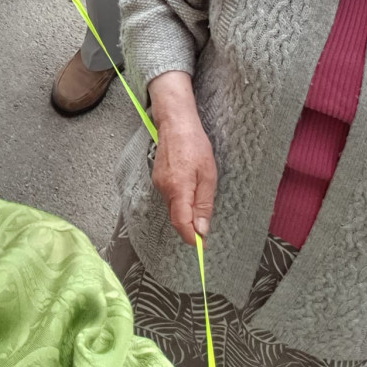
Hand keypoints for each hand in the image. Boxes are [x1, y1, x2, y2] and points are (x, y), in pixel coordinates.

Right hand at [148, 72, 216, 246]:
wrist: (175, 123)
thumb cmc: (195, 146)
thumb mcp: (208, 175)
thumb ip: (204, 204)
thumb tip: (202, 230)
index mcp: (178, 189)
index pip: (181, 223)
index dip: (191, 238)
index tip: (202, 244)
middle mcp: (164, 189)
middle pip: (176, 218)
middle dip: (190, 226)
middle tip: (206, 225)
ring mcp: (158, 183)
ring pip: (173, 207)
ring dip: (186, 211)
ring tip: (200, 197)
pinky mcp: (157, 178)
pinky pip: (170, 197)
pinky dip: (180, 200)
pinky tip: (190, 187)